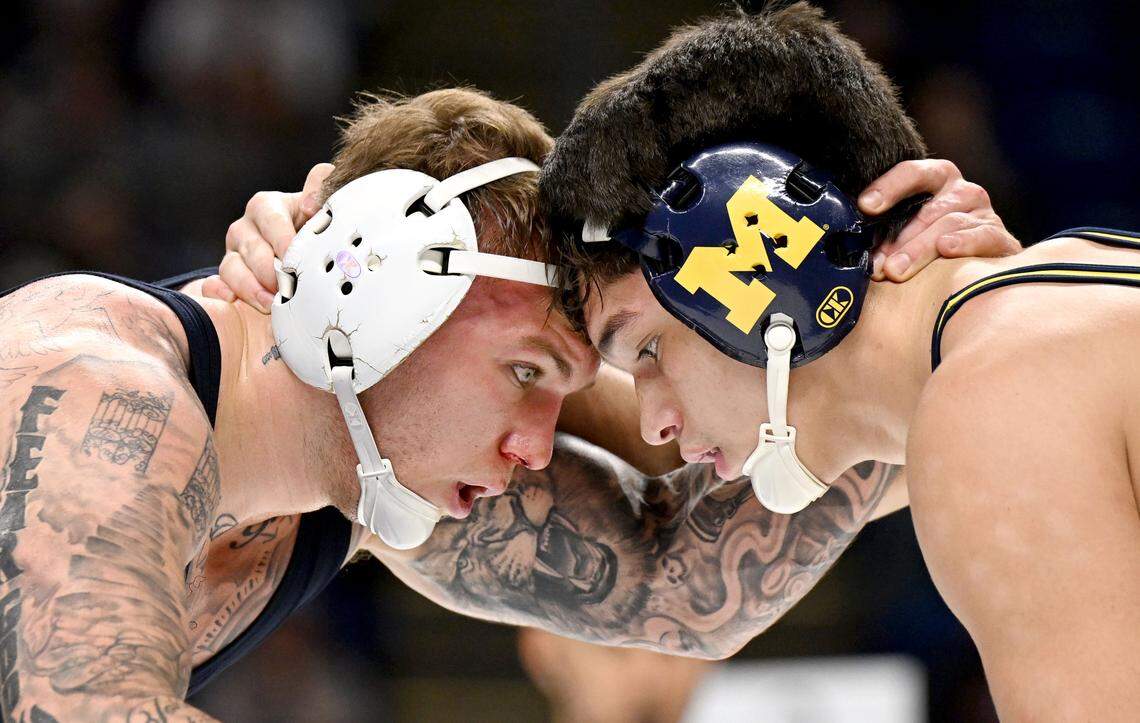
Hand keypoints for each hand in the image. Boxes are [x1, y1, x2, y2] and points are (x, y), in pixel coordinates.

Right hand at [201, 163, 333, 311]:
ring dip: (250, 288)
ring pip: (231, 268)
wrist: (299, 253)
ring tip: (270, 303)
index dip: (284, 240)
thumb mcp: (320, 206)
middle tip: (287, 288)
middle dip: (269, 270)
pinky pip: (212, 284)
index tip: (296, 259)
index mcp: (266, 206)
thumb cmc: (311, 228)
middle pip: (251, 248)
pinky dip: (219, 292)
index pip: (271, 220)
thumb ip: (321, 189)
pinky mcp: (223, 276)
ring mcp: (232, 252)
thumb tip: (311, 203)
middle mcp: (245, 227)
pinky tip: (233, 301)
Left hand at [858, 159, 1019, 281]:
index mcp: (935, 179)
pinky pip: (983, 235)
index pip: (913, 173)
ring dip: (919, 249)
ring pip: (949, 224)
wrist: (978, 267)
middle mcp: (961, 191)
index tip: (866, 206)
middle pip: (927, 209)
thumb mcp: (903, 231)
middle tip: (877, 264)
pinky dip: (964, 242)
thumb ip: (882, 230)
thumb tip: (850, 245)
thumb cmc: (926, 245)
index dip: (889, 187)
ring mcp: (982, 212)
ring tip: (896, 271)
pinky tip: (946, 249)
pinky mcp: (1000, 237)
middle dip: (898, 238)